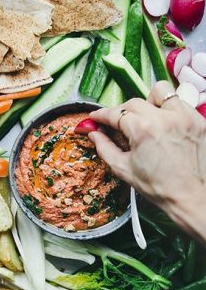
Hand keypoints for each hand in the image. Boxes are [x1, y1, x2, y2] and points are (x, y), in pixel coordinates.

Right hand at [89, 81, 205, 240]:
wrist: (193, 197)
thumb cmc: (159, 187)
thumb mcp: (123, 169)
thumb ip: (104, 148)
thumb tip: (93, 134)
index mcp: (143, 130)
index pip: (116, 113)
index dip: (101, 115)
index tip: (95, 117)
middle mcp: (164, 118)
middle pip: (134, 102)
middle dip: (120, 111)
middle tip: (116, 123)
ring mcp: (184, 117)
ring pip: (160, 92)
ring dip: (148, 101)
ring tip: (146, 116)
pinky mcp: (198, 120)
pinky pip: (180, 102)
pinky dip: (168, 108)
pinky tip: (164, 122)